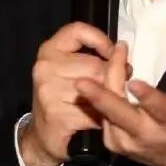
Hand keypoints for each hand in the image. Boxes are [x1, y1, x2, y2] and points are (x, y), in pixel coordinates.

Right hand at [18, 23, 116, 165]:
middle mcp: (45, 67)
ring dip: (108, 101)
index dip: (101, 40)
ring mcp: (48, 91)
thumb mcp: (71, 70)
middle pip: (96, 65)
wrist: (42, 134)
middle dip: (112, 79)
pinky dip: (102, 118)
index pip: (77, 31)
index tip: (113, 52)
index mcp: (49, 51)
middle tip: (115, 89)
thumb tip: (123, 58)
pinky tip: (97, 120)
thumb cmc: (62, 97)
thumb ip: (92, 58)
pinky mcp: (57, 114)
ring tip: (103, 106)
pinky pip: (94, 112)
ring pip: (98, 90)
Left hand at [74, 41, 165, 165]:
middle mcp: (145, 135)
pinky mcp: (113, 144)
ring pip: (107, 111)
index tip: (134, 82)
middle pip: (120, 114)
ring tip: (107, 58)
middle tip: (81, 82)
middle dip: (100, 98)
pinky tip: (101, 78)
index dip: (148, 97)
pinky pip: (102, 116)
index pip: (160, 109)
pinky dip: (101, 98)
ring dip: (101, 88)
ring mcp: (126, 142)